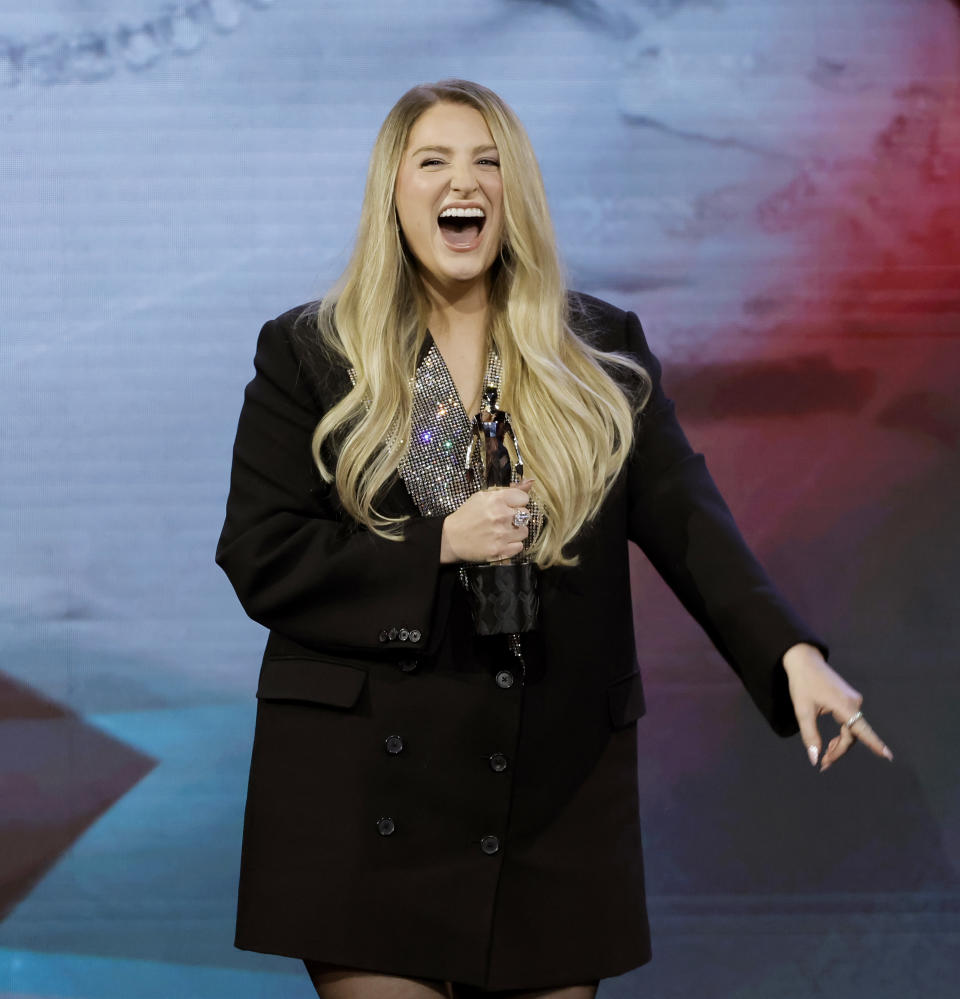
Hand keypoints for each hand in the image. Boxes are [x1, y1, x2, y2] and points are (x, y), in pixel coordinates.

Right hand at [440, 479, 533, 563]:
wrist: (451, 538)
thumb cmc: (467, 515)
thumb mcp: (484, 497)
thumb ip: (509, 490)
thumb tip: (530, 482)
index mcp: (496, 500)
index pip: (524, 498)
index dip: (517, 503)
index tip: (509, 507)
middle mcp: (501, 516)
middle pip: (526, 515)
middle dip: (516, 517)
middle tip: (504, 520)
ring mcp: (501, 534)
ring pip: (524, 532)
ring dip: (515, 532)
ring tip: (502, 531)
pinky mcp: (500, 551)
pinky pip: (519, 546)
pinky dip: (512, 545)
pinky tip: (501, 541)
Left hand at [782, 643, 893, 771]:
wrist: (804, 660)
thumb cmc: (802, 684)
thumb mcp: (802, 711)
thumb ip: (810, 736)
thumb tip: (815, 759)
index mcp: (844, 705)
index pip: (862, 730)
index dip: (874, 744)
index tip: (888, 756)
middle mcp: (854, 703)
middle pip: (852, 735)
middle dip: (838, 751)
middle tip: (823, 764)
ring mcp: (853, 701)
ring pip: (851, 730)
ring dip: (839, 744)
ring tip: (825, 756)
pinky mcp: (849, 700)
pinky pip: (849, 722)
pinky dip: (841, 735)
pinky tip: (830, 743)